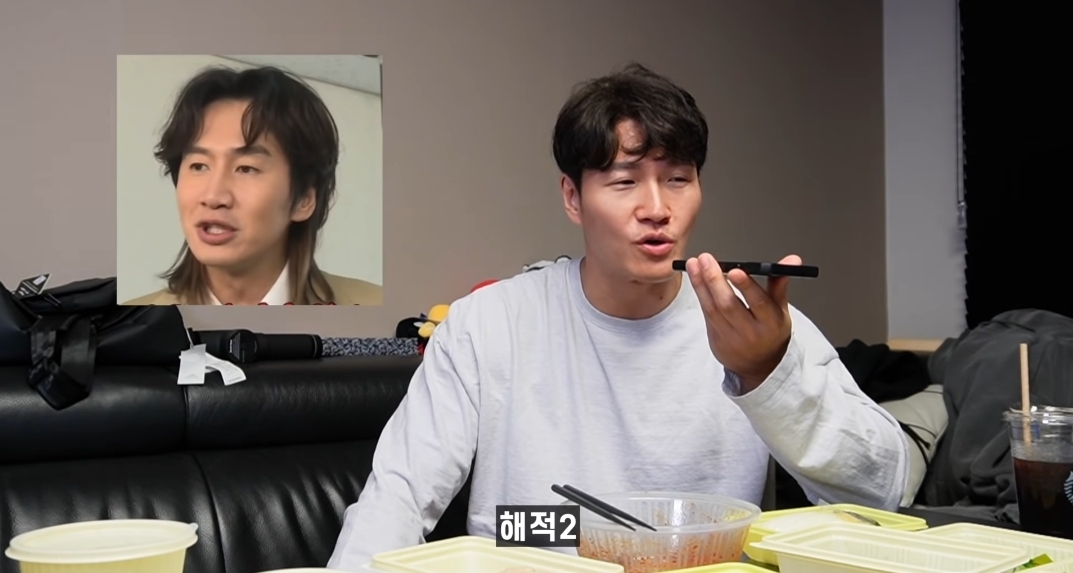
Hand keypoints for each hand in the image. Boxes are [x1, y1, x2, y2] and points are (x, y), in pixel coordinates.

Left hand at [685, 253, 798, 392]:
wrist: (757, 367)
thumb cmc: (770, 333)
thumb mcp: (780, 310)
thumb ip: (780, 283)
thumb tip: (791, 260)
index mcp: (771, 323)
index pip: (758, 303)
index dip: (747, 286)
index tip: (736, 270)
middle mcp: (750, 332)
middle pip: (729, 304)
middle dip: (715, 280)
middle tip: (706, 259)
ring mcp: (731, 337)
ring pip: (712, 308)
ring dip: (701, 283)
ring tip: (693, 264)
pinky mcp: (715, 340)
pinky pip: (705, 314)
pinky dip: (699, 294)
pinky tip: (695, 277)